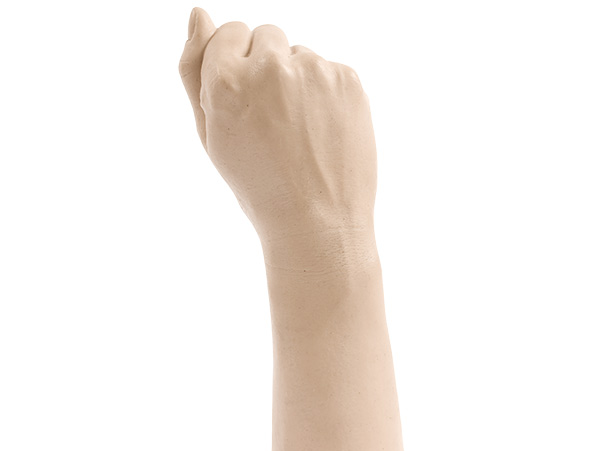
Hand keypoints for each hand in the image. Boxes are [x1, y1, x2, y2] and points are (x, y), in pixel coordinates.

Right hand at [179, 9, 377, 270]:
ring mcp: (314, 70)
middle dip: (266, 67)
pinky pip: (329, 70)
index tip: (245, 98)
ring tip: (300, 134)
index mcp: (227, 81)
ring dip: (297, 82)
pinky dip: (325, 94)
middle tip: (273, 121)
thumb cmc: (259, 186)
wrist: (317, 223)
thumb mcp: (212, 137)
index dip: (235, 66)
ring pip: (300, 55)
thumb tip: (198, 15)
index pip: (227, 32)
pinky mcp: (347, 79)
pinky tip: (322, 131)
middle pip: (266, 36)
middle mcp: (270, 66)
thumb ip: (195, 71)